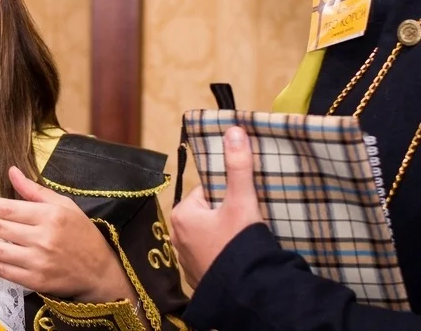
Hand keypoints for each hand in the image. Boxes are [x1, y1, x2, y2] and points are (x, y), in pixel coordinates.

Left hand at [0, 166, 133, 302]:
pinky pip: (2, 271)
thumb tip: (12, 170)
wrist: (99, 271)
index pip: (7, 208)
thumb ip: (34, 190)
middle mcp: (42, 238)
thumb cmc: (80, 234)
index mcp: (49, 215)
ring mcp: (38, 261)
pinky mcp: (34, 280)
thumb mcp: (63, 205)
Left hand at [170, 126, 263, 287]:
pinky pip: (210, 255)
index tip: (244, 204)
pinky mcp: (195, 275)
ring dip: (225, 235)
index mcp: (181, 213)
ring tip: (243, 240)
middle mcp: (176, 234)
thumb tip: (234, 129)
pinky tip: (237, 258)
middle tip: (246, 223)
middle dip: (227, 215)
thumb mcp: (241, 200)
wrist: (244, 291)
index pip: (208, 191)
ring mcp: (184, 257)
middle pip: (209, 213)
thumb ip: (238, 165)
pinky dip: (222, 253)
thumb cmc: (239, 243)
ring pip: (210, 234)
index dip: (229, 195)